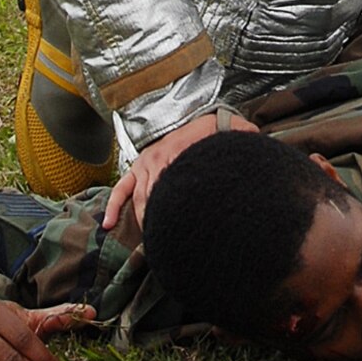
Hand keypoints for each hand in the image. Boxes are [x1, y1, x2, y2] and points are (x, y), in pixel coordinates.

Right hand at [101, 108, 258, 232]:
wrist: (206, 117)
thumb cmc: (218, 131)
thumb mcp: (231, 136)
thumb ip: (241, 145)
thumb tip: (252, 155)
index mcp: (176, 154)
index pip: (169, 194)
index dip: (172, 216)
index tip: (178, 234)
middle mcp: (158, 160)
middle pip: (154, 201)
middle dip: (159, 224)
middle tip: (166, 242)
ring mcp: (146, 164)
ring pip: (139, 200)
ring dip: (144, 221)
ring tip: (152, 240)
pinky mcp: (139, 167)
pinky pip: (121, 189)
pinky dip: (114, 206)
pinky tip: (109, 224)